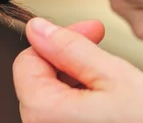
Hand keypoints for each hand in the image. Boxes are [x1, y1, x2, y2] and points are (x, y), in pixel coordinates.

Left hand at [13, 18, 142, 122]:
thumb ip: (71, 48)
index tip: (89, 31)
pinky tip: (113, 98)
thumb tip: (38, 29)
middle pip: (39, 78)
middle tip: (102, 43)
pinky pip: (68, 114)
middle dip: (70, 56)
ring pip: (55, 95)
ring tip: (114, 77)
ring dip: (79, 76)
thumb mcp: (115, 76)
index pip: (26, 61)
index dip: (59, 39)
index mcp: (43, 113)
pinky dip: (86, 98)